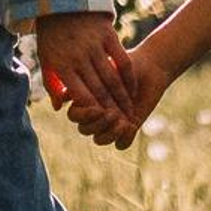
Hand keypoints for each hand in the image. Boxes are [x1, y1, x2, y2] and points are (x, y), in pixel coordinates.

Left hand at [35, 12, 135, 134]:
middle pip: (98, 90)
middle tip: (121, 123)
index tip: (102, 123)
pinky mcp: (108, 35)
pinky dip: (128, 77)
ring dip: (122, 98)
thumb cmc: (52, 34)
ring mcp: (94, 45)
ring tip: (129, 111)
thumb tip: (60, 108)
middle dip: (111, 110)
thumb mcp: (47, 58)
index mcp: (62, 65)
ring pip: (112, 78)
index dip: (93, 112)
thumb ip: (52, 84)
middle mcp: (79, 57)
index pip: (81, 95)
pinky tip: (132, 89)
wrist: (62, 0)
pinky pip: (122, 60)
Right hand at [69, 33, 174, 149]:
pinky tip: (133, 125)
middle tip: (113, 113)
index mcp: (84, 101)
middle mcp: (95, 116)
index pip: (74, 116)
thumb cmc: (123, 66)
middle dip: (98, 124)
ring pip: (99, 140)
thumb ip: (84, 84)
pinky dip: (126, 138)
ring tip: (124, 122)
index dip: (84, 115)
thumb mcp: (103, 71)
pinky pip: (121, 145)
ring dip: (110, 133)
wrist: (148, 69)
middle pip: (85, 130)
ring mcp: (110, 124)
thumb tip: (62, 98)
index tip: (98, 108)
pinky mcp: (127, 131)